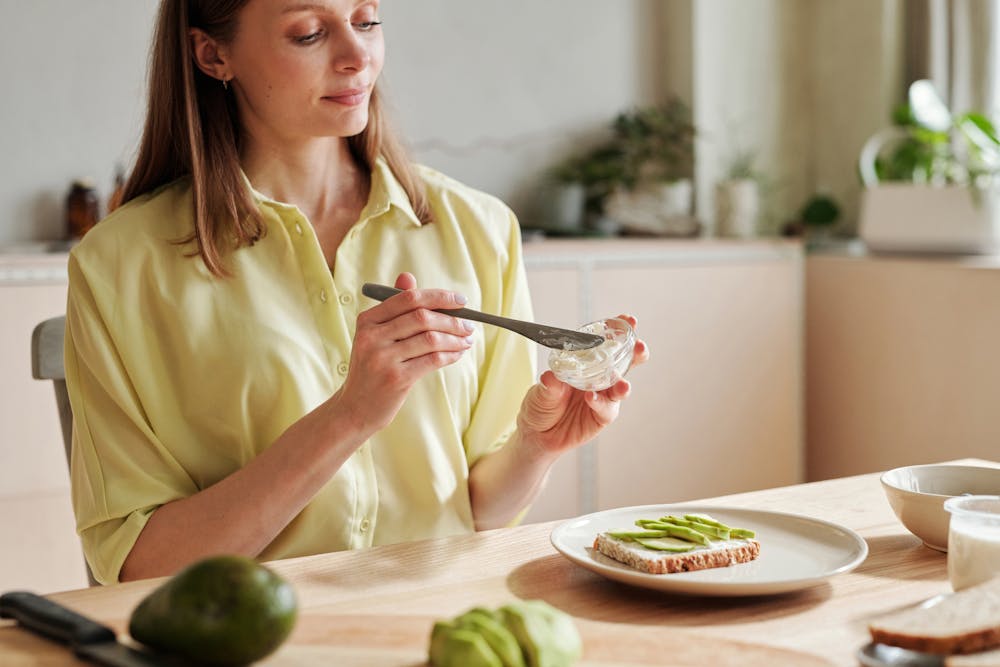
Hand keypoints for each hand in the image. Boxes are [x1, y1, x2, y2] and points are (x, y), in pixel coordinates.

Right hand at [333, 273, 473, 433]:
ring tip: (467, 340)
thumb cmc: (372, 368)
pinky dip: (451, 355)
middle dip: (452, 320)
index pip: (408, 298)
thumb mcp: (375, 336)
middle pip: (422, 317)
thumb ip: (394, 308)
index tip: (461, 301)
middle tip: (469, 325)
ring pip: (431, 339)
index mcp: (367, 320)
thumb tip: (408, 277)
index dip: (439, 297)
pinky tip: (458, 354)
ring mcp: (383, 358)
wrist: (355, 407)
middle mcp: (372, 336)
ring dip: (456, 338)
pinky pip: (433, 360)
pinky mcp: (396, 379)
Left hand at [515, 314, 648, 458]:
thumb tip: (551, 377)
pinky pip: (606, 409)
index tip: (628, 319)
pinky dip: (600, 403)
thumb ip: (548, 385)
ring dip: (623, 384)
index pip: (606, 343)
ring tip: (622, 384)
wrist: (536, 435)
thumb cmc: (540, 405)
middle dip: (635, 353)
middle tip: (639, 347)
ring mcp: (603, 398)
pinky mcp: (601, 417)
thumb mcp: (539, 392)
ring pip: (620, 388)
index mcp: (586, 363)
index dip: (618, 331)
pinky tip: (591, 399)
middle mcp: (599, 378)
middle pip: (624, 363)